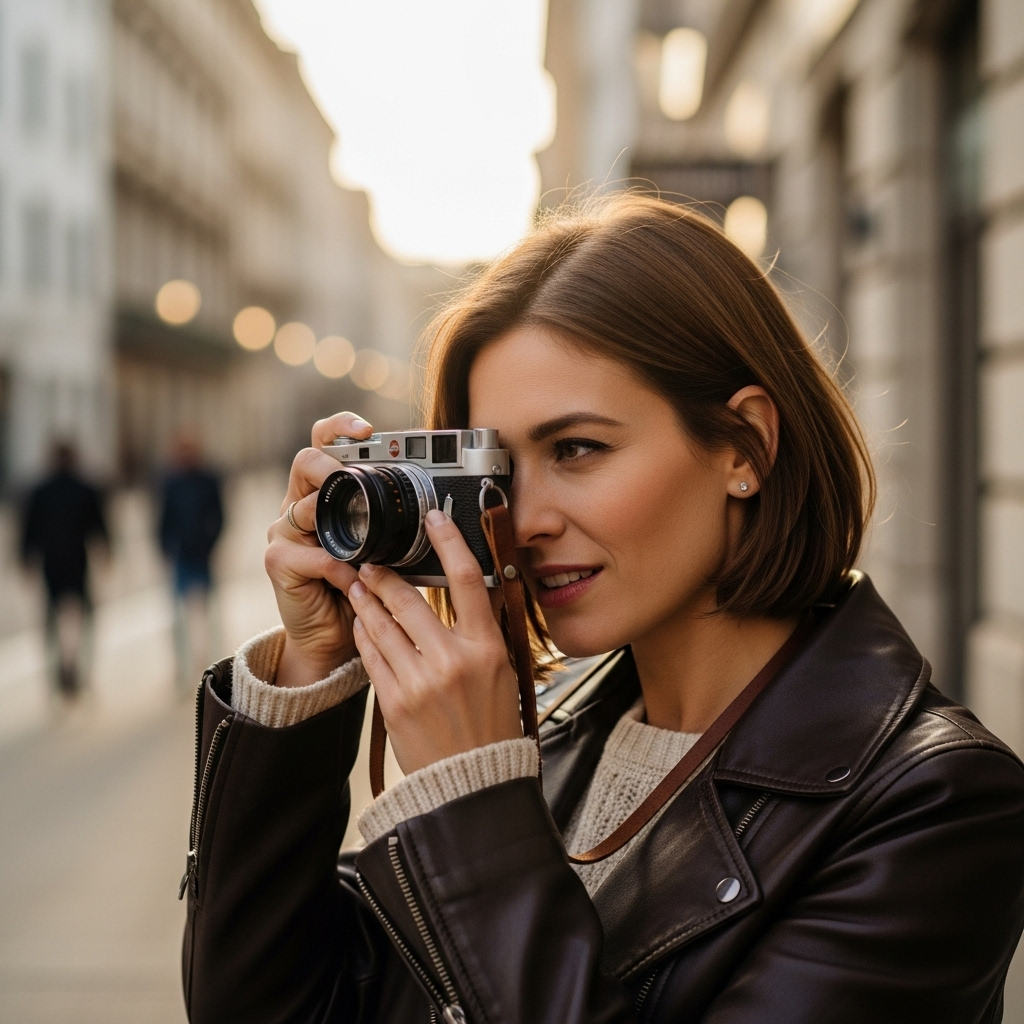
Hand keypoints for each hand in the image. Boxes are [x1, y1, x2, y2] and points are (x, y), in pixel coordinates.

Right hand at [266, 412, 372, 688]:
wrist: (336, 636)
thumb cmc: (364, 588)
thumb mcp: (383, 549)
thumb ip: (394, 524)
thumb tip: (438, 505)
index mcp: (324, 494)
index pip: (323, 443)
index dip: (341, 429)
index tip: (366, 429)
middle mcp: (298, 506)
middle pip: (304, 462)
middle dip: (329, 464)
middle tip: (349, 476)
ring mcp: (284, 533)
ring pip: (305, 508)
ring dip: (340, 525)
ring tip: (365, 546)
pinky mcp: (279, 563)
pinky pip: (314, 556)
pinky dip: (341, 569)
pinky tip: (356, 581)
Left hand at [347, 510, 522, 773]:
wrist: (472, 782)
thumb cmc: (491, 724)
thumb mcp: (502, 672)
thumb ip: (481, 632)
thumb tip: (468, 590)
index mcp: (486, 649)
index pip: (467, 580)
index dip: (449, 541)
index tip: (434, 518)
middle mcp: (453, 661)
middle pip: (409, 599)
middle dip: (385, 575)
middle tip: (372, 561)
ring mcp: (419, 682)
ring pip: (382, 625)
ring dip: (366, 601)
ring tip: (358, 586)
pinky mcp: (393, 702)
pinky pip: (370, 656)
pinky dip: (364, 634)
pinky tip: (361, 623)